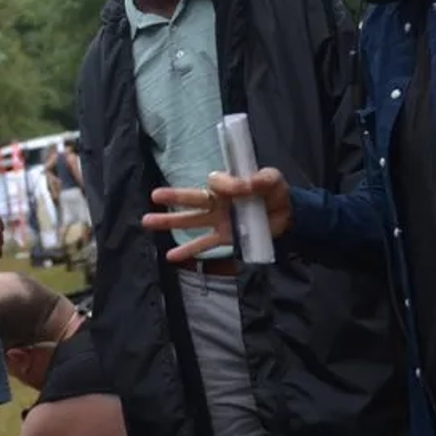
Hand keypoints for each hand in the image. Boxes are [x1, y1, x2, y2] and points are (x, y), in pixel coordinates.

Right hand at [142, 168, 291, 263]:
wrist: (288, 216)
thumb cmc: (276, 193)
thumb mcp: (272, 180)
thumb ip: (260, 180)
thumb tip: (245, 184)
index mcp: (228, 185)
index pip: (216, 182)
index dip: (223, 184)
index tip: (240, 189)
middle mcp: (218, 201)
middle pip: (192, 199)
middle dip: (174, 197)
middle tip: (154, 196)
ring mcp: (219, 220)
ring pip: (191, 220)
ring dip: (170, 222)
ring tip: (147, 222)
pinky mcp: (225, 237)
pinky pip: (204, 244)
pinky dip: (187, 250)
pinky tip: (170, 256)